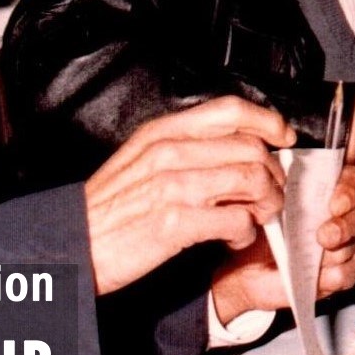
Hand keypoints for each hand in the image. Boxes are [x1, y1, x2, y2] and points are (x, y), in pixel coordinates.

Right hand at [81, 96, 293, 295]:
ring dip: (266, 203)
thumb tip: (232, 145)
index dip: (267, 121)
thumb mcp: (140, 159)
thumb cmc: (108, 208)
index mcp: (163, 132)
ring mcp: (173, 186)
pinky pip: (237, 220)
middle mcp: (170, 152)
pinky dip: (246, 232)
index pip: (231, 109)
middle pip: (251, 147)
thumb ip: (182, 147)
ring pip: (252, 180)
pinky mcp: (176, 223)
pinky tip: (234, 238)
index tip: (283, 137)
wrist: (71, 244)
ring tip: (256, 217)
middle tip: (269, 194)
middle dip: (272, 174)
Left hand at [209, 165, 354, 324]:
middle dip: (344, 226)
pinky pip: (349, 273)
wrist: (247, 268)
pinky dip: (333, 275)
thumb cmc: (261, 231)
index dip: (349, 189)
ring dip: (334, 253)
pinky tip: (318, 275)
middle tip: (324, 236)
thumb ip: (284, 192)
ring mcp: (346, 245)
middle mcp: (343, 216)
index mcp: (328, 191)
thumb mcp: (268, 207)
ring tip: (314, 257)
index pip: (353, 180)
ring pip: (353, 246)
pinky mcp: (342, 272)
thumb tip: (291, 185)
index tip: (335, 204)